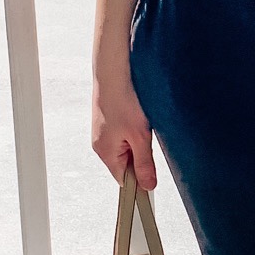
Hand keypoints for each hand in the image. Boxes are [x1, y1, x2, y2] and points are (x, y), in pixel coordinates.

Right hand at [92, 65, 156, 188]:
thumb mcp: (140, 137)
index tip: (154, 178)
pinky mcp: (109, 119)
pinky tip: (139, 115)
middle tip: (149, 140)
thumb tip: (148, 186)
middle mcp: (101, 144)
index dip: (140, 181)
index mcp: (105, 152)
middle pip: (126, 164)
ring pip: (127, 147)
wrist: (113, 69)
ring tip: (143, 124)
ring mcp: (104, 131)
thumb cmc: (123, 99)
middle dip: (141, 156)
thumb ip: (144, 164)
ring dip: (139, 141)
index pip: (123, 180)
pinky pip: (125, 133)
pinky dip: (135, 128)